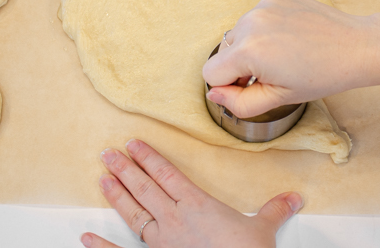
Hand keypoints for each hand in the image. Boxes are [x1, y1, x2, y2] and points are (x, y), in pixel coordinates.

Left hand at [81, 139, 302, 247]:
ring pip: (133, 212)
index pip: (167, 174)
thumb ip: (275, 210)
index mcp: (197, 205)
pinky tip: (87, 239)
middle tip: (108, 152)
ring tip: (102, 176)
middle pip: (145, 187)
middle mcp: (174, 219)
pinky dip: (103, 247)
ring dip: (116, 194)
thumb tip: (293, 198)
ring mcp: (162, 241)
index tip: (134, 143)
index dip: (149, 157)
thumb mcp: (263, 230)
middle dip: (125, 167)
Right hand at [203, 0, 369, 117]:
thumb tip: (215, 95)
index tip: (252, 87)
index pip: (210, 73)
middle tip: (273, 72)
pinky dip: (267, 28)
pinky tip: (290, 37)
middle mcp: (250, 22)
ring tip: (284, 53)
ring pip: (239, 33)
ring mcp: (264, 5)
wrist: (356, 46)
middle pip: (224, 52)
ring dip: (252, 45)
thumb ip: (239, 103)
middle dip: (240, 65)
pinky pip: (257, 17)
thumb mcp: (279, 98)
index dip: (228, 86)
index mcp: (248, 51)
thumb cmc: (322, 75)